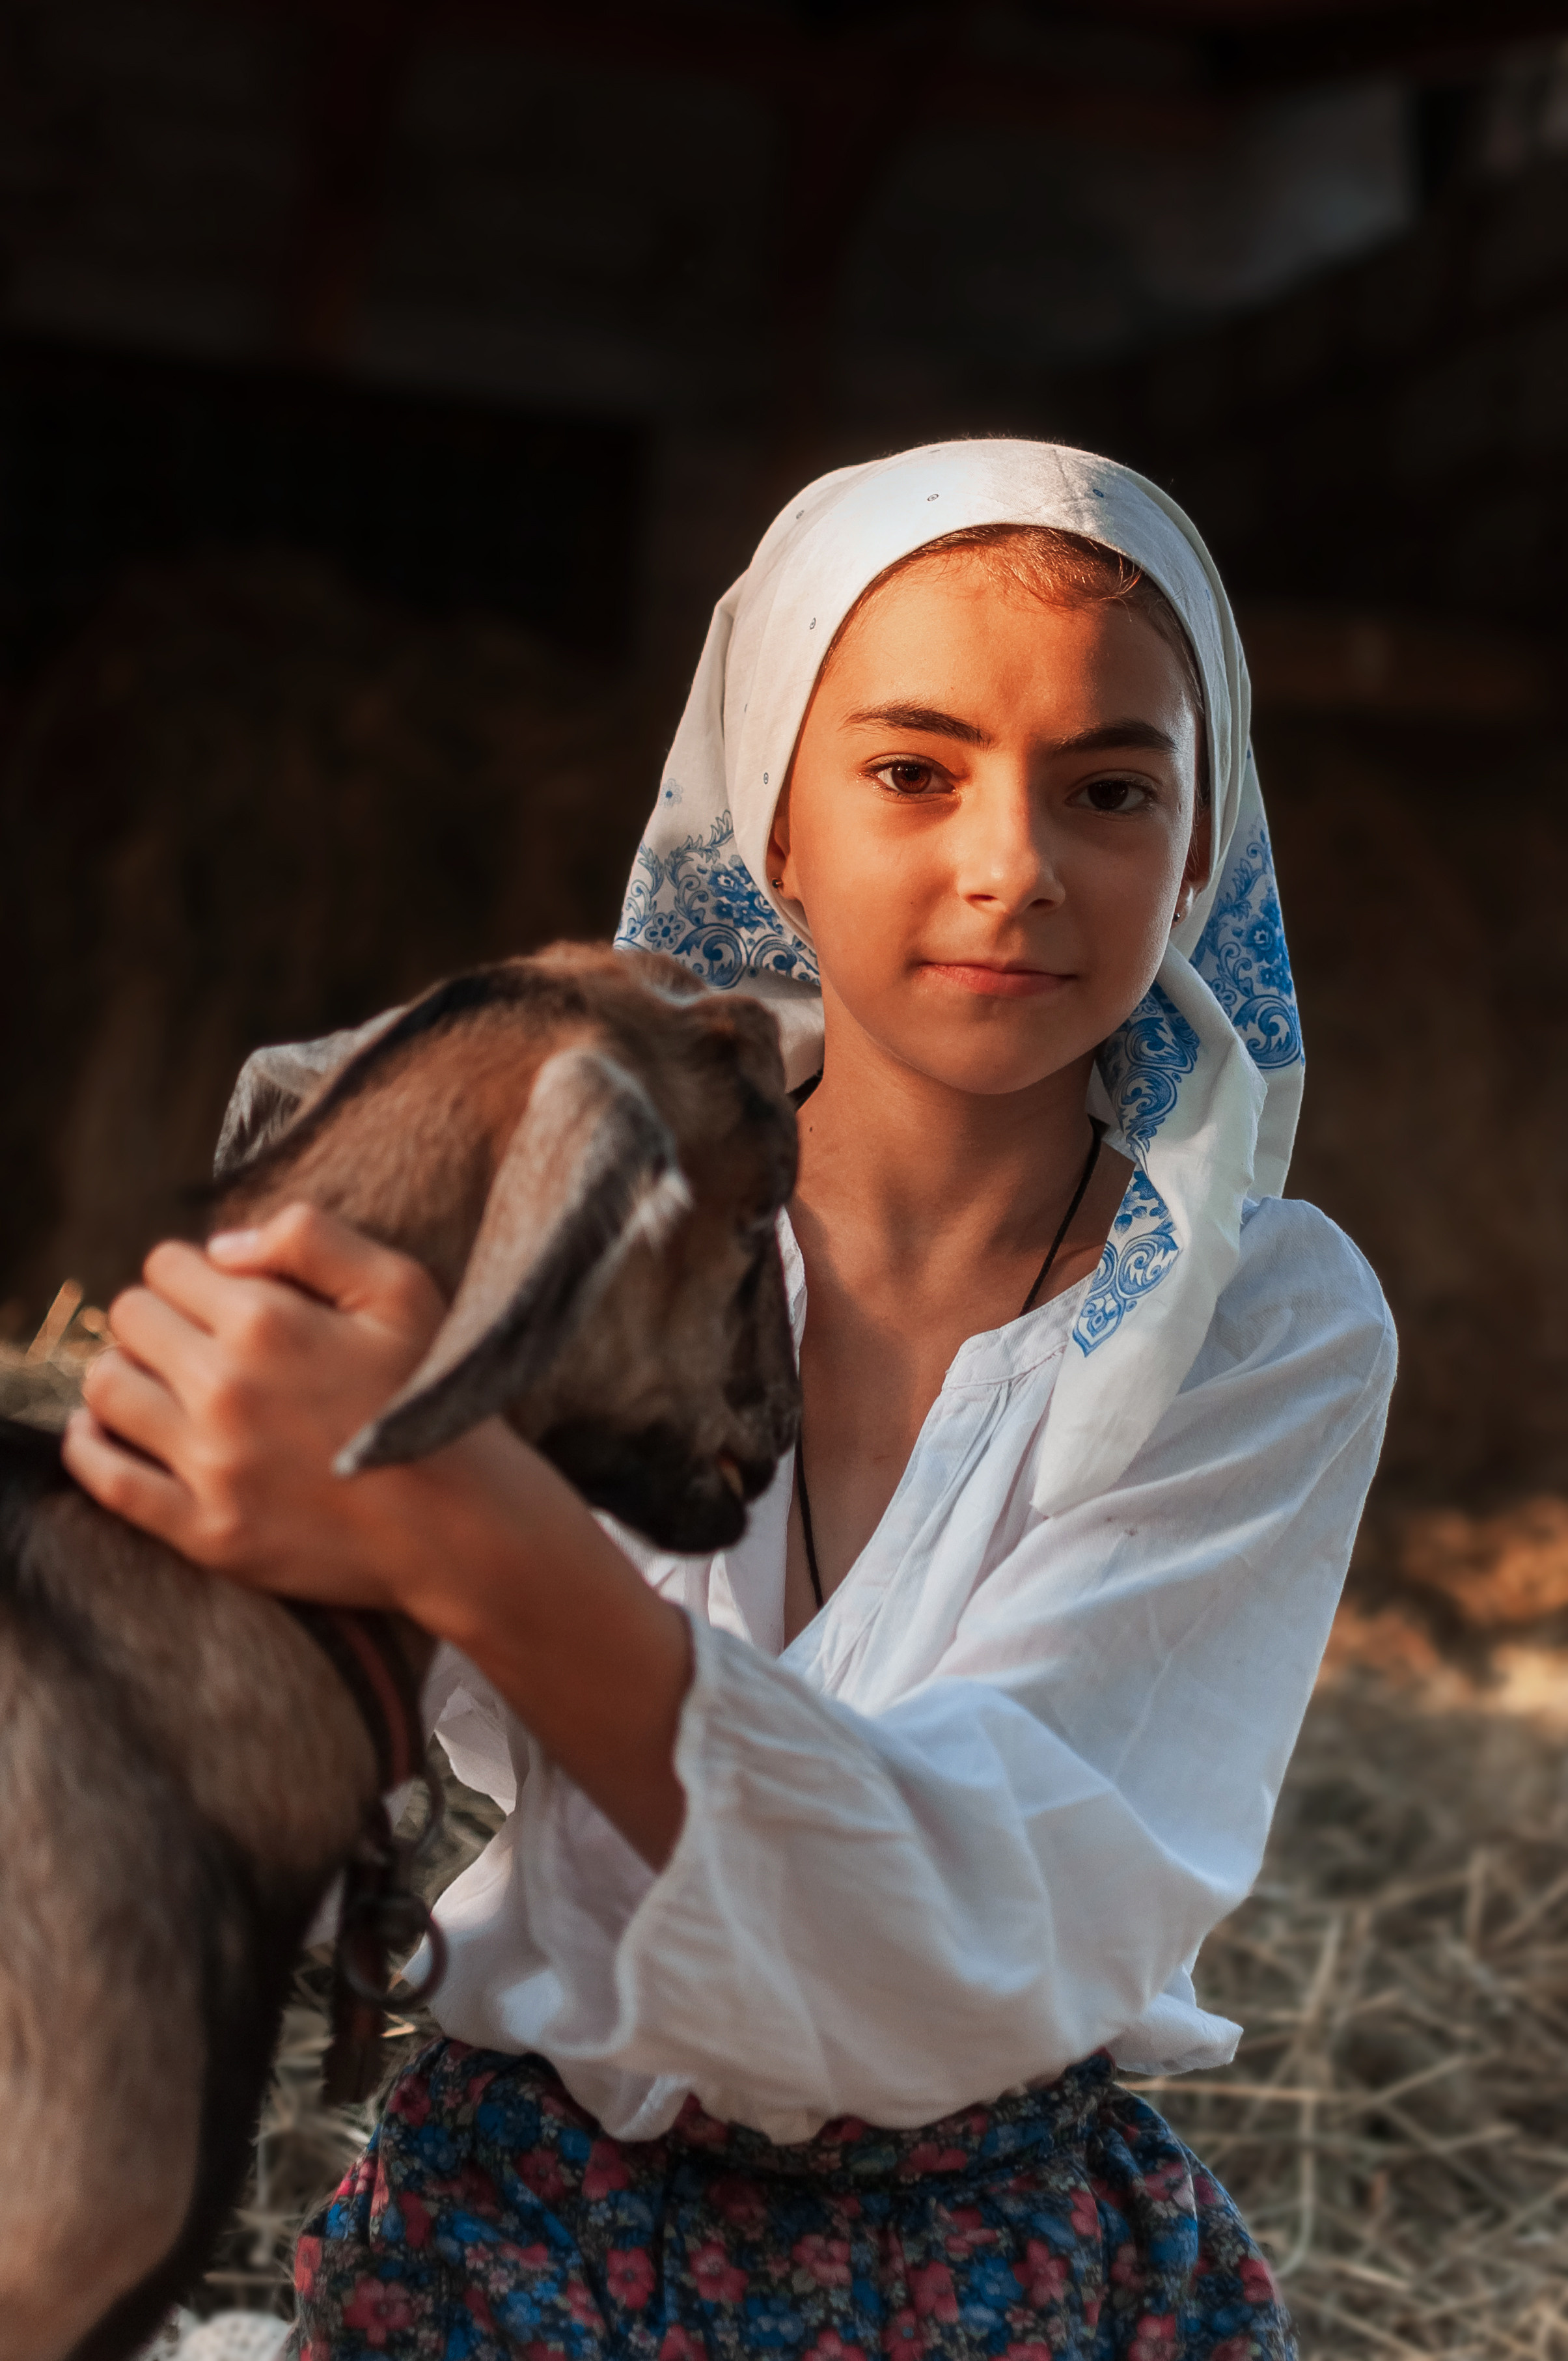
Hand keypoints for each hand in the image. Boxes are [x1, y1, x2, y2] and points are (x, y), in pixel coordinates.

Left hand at [64, 1204, 461, 1609]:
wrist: (460, 1525)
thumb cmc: (434, 1397)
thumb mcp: (402, 1290)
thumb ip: (312, 1239)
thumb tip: (222, 1247)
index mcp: (268, 1322)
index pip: (167, 1265)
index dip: (192, 1272)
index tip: (219, 1295)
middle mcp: (226, 1389)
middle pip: (129, 1318)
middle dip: (156, 1316)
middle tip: (192, 1337)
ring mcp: (210, 1465)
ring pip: (106, 1388)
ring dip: (122, 1372)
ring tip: (159, 1381)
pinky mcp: (204, 1530)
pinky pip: (107, 1478)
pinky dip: (90, 1446)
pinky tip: (106, 1432)